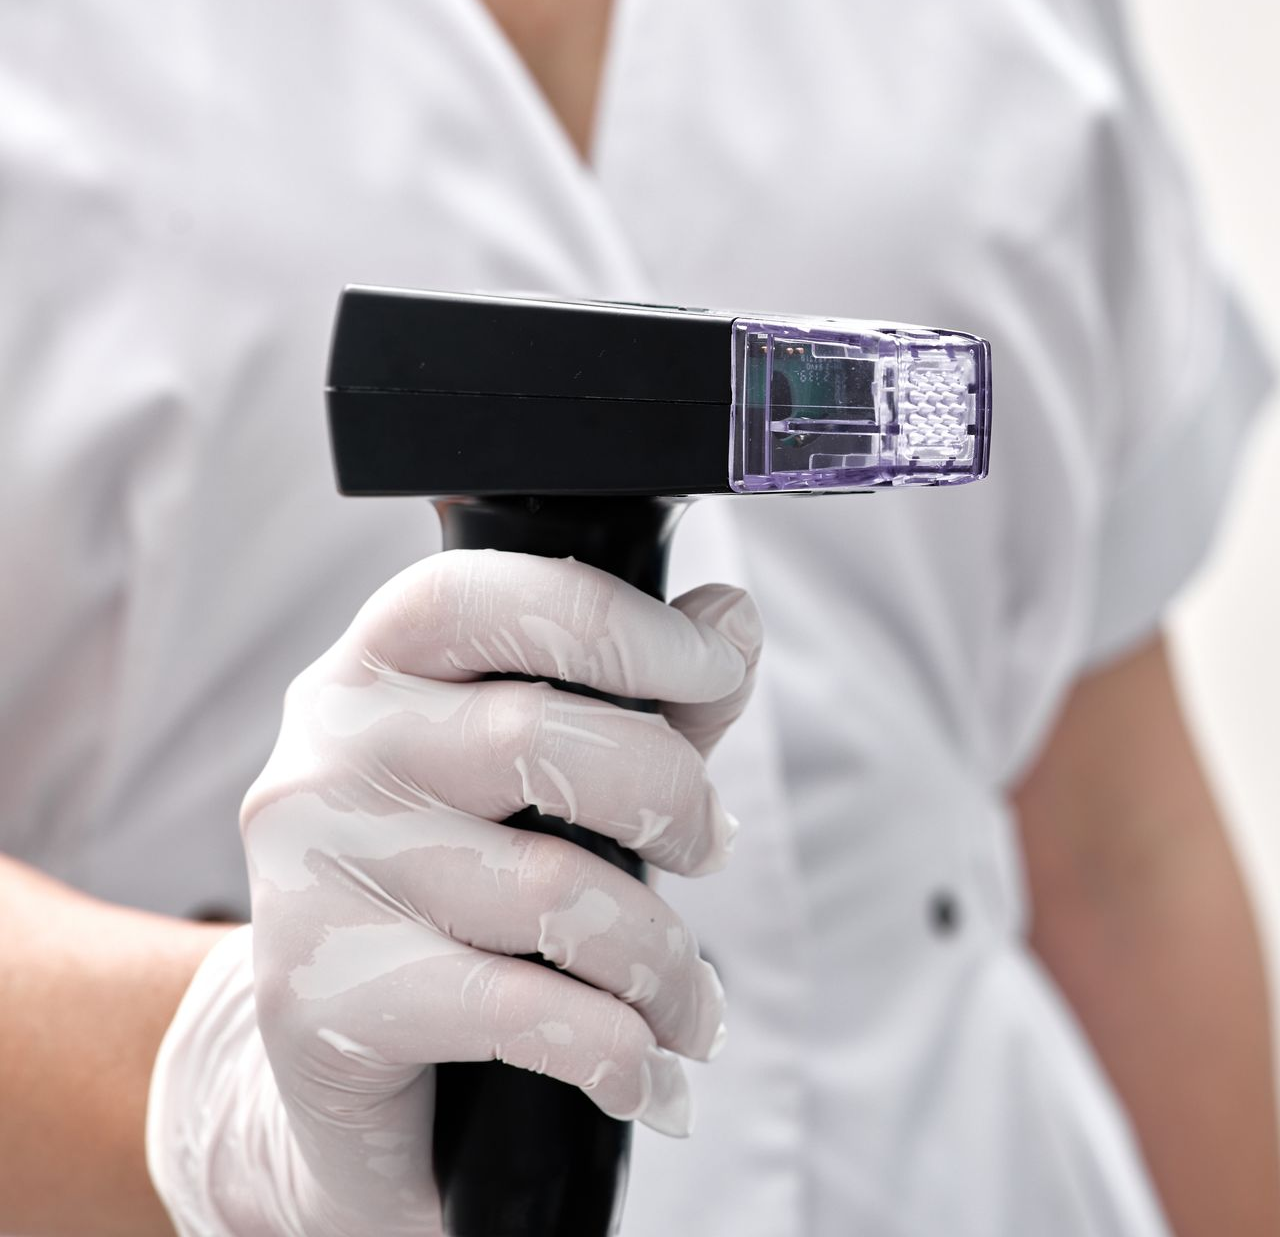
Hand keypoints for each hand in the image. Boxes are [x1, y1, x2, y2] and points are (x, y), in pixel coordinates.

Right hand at [147, 550, 761, 1235]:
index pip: (480, 599)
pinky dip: (616, 1050)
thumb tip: (734, 616)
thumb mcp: (553, 775)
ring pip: (548, 891)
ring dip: (662, 961)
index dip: (612, 625)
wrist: (338, 1048)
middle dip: (670, 796)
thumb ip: (648, 700)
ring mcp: (310, 873)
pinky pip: (519, 1011)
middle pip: (533, 737)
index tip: (713, 669)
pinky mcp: (317, 998)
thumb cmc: (465, 886)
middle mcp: (326, 751)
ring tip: (688, 1004)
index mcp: (377, 669)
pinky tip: (642, 1074)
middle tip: (708, 846)